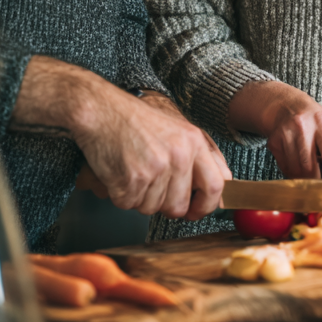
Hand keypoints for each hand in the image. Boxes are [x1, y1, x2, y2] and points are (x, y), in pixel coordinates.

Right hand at [14, 56, 231, 219]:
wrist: (102, 110)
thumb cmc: (136, 120)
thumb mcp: (179, 129)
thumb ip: (200, 156)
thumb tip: (219, 187)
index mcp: (194, 142)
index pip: (216, 185)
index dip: (206, 206)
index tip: (197, 211)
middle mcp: (179, 155)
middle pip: (179, 206)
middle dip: (165, 205)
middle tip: (152, 189)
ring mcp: (156, 168)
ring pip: (152, 208)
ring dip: (140, 197)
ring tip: (134, 170)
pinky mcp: (131, 179)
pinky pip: (129, 205)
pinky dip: (121, 195)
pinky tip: (120, 173)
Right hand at [228, 80, 321, 180]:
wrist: (285, 106)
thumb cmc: (313, 120)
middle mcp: (302, 127)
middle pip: (309, 167)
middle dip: (318, 181)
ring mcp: (285, 134)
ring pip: (296, 171)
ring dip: (305, 178)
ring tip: (310, 171)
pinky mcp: (273, 143)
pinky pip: (285, 168)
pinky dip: (293, 173)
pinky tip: (298, 164)